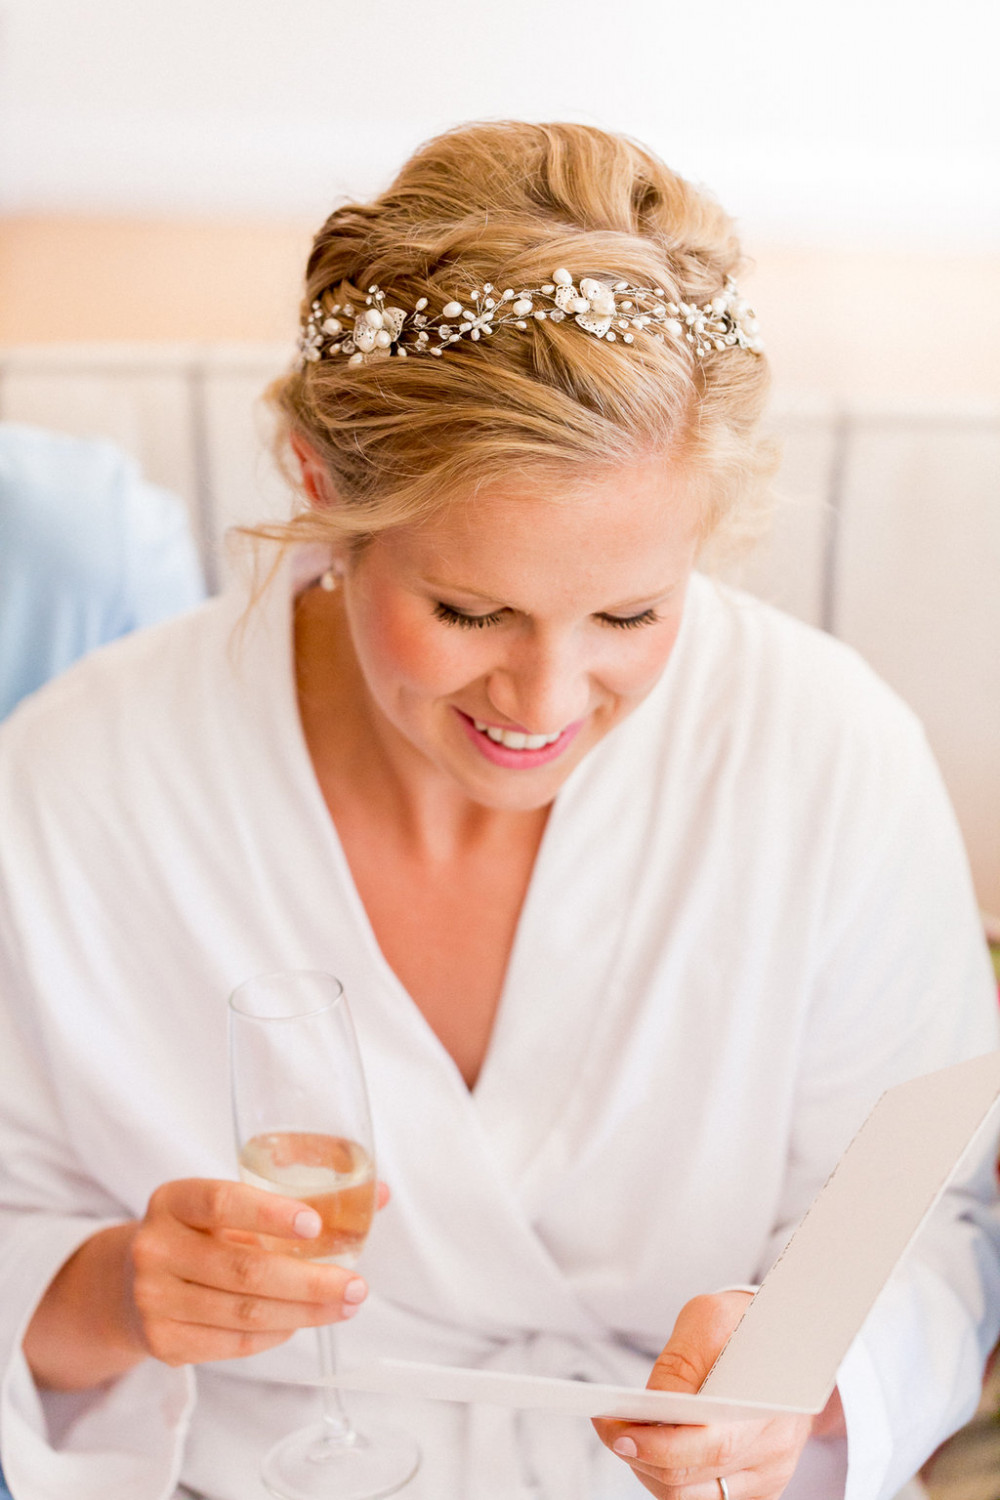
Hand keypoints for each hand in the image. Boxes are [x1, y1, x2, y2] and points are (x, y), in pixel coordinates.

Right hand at [129, 1176, 387, 1366]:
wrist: (128, 1284)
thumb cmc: (200, 1235)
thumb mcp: (232, 1206)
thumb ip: (302, 1198)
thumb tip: (379, 1193)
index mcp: (173, 1201)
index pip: (220, 1202)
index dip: (268, 1213)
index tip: (315, 1225)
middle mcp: (155, 1248)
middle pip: (243, 1269)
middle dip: (309, 1280)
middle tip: (356, 1284)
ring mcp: (153, 1300)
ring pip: (244, 1313)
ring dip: (304, 1312)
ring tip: (345, 1304)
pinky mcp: (163, 1342)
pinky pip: (233, 1344)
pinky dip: (277, 1334)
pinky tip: (303, 1321)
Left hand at [593, 1292, 817, 1498]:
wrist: (787, 1338)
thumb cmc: (744, 1324)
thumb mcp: (709, 1319)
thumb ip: (679, 1365)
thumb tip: (650, 1409)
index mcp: (771, 1405)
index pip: (710, 1447)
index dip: (658, 1446)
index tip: (618, 1432)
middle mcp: (774, 1450)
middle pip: (692, 1479)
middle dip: (640, 1457)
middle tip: (608, 1428)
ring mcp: (768, 1475)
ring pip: (690, 1496)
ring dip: (649, 1470)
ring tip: (628, 1434)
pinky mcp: (757, 1487)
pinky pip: (702, 1497)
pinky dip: (671, 1476)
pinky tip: (655, 1446)